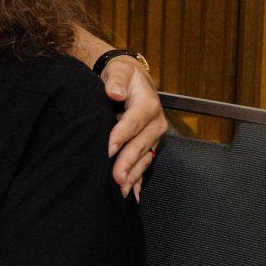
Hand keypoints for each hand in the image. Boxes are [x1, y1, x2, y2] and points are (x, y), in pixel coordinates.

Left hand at [101, 55, 165, 199]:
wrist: (132, 80)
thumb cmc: (122, 75)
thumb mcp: (119, 70)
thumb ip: (116, 79)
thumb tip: (115, 92)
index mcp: (148, 104)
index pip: (134, 122)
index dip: (122, 136)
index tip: (109, 149)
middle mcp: (155, 123)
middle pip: (140, 144)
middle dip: (128, 163)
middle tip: (116, 178)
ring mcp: (154, 136)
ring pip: (144, 158)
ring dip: (133, 175)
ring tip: (120, 190)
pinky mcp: (149, 145)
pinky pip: (144, 164)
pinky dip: (137, 180)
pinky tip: (131, 195)